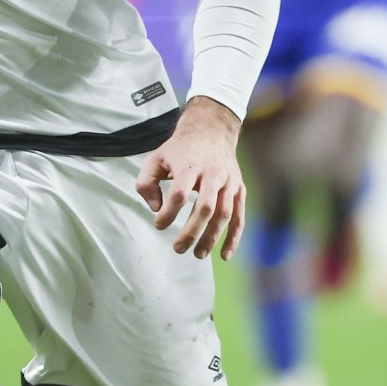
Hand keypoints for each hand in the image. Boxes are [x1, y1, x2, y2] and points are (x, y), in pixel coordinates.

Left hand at [134, 97, 246, 259]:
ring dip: (212, 238)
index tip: (159, 224)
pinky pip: (240, 216)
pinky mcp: (239, 189)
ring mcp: (229, 182)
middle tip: (177, 249)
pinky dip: (234, 237)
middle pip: (205, 207)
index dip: (168, 213)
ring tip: (198, 254)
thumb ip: (146, 183)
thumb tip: (155, 208)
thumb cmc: (179, 150)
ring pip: (224, 214)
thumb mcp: (155, 159)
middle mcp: (213, 173)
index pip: (180, 193)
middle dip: (191, 232)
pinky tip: (224, 255)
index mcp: (190, 165)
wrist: (211, 130)